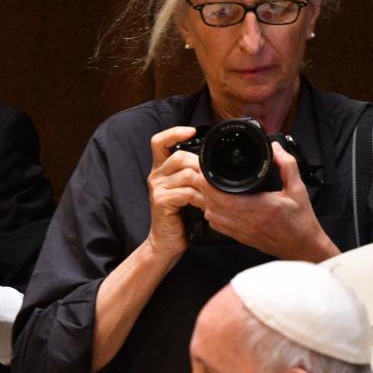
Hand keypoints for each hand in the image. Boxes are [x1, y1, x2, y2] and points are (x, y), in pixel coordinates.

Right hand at [146, 126, 201, 259]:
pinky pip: (187, 192)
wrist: (166, 241)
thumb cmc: (180, 216)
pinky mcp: (161, 201)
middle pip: (180, 156)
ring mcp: (157, 188)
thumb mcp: (187, 190)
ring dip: (206, 185)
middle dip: (202, 166)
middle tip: (214, 180)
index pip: (159, 141)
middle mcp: (156, 175)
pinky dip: (201, 198)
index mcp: (161, 169)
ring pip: (187, 174)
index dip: (175, 133)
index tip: (192, 131)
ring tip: (214, 196)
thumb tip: (216, 163)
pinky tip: (206, 206)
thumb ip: (194, 174)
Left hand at [193, 142, 339, 261]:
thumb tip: (275, 149)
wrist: (303, 246)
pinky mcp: (240, 238)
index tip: (208, 172)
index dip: (210, 184)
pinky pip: (217, 227)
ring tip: (210, 189)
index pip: (224, 197)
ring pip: (211, 217)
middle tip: (206, 176)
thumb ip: (287, 165)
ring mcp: (242, 231)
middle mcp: (248, 221)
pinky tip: (216, 205)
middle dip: (205, 189)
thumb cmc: (301, 221)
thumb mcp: (298, 189)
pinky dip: (212, 214)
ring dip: (207, 202)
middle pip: (212, 206)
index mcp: (261, 207)